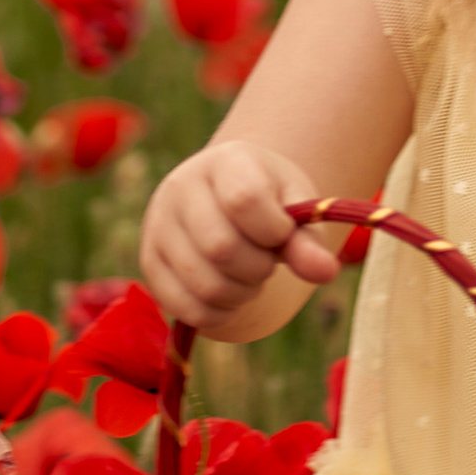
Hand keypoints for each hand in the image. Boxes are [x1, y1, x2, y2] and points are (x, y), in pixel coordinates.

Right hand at [138, 141, 342, 334]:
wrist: (229, 201)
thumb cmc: (271, 204)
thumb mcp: (296, 210)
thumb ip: (308, 240)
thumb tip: (325, 272)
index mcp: (225, 162)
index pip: (244, 199)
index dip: (274, 229)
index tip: (282, 231)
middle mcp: (181, 187)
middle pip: (221, 247)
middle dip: (258, 267)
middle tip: (266, 261)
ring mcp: (158, 225)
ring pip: (205, 284)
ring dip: (241, 293)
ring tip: (249, 276)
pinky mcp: (150, 262)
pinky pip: (186, 307)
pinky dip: (219, 312)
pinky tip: (229, 294)